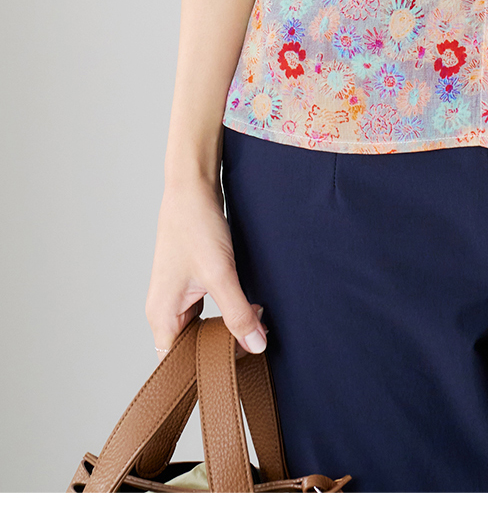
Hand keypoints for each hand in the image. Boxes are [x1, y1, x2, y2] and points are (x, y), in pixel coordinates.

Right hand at [146, 170, 266, 361]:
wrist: (192, 185)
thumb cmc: (195, 224)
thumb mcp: (220, 272)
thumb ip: (238, 312)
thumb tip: (256, 346)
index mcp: (162, 315)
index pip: (176, 366)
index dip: (202, 372)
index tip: (232, 372)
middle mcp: (165, 311)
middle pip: (191, 351)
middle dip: (222, 350)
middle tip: (253, 345)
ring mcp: (177, 298)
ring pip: (202, 331)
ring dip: (227, 329)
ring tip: (254, 325)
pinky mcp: (189, 285)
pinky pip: (207, 313)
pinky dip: (227, 313)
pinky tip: (247, 309)